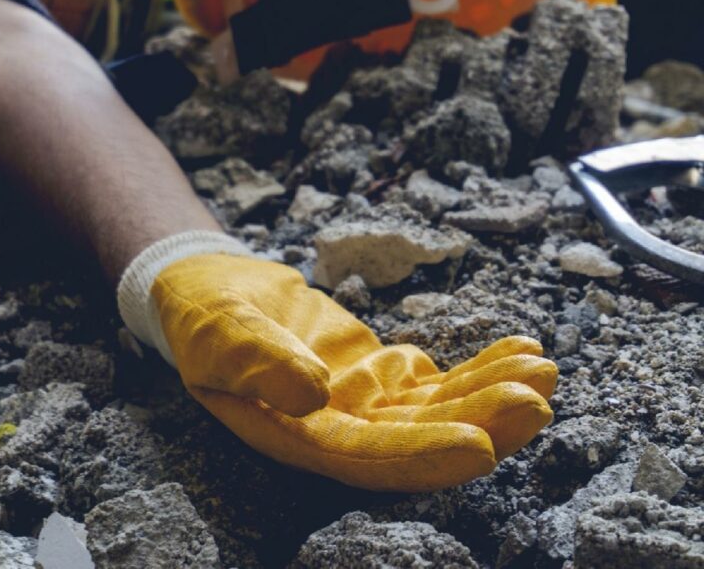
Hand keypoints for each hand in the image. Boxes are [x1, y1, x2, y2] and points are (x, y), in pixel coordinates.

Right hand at [152, 254, 556, 491]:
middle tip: (536, 399)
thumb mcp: (216, 331)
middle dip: (482, 425)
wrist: (211, 290)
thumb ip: (258, 360)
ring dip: (494, 396)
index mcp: (292, 437)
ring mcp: (367, 406)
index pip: (365, 458)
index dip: (422, 457)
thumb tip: (312, 394)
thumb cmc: (202, 315)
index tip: (478, 444)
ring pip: (442, 413)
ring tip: (545, 370)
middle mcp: (337, 433)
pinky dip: (482, 368)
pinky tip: (523, 350)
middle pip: (420, 441)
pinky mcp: (383, 375)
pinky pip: (442, 383)